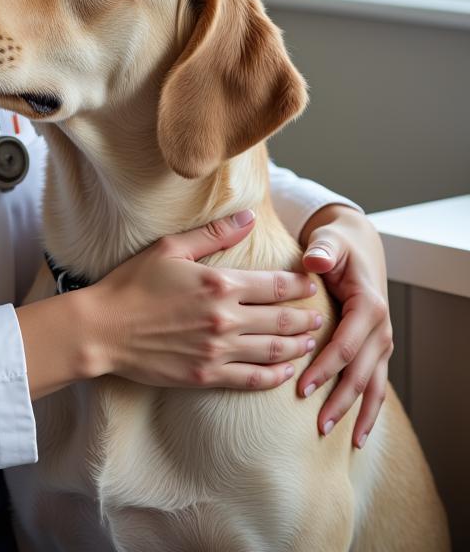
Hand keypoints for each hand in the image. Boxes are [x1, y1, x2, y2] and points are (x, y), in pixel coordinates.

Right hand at [82, 210, 321, 389]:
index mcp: (219, 284)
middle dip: (306, 317)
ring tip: (311, 342)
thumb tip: (249, 218)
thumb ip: (213, 233)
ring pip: (274, 351)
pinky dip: (275, 376)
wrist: (103, 328)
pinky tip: (285, 371)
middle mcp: (225, 319)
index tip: (312, 284)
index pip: (276, 285)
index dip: (301, 285)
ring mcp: (217, 350)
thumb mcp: (169, 248)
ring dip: (298, 346)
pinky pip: (252, 379)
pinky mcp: (206, 375)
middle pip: (282, 320)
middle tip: (319, 316)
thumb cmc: (132, 283)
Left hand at [296, 203, 392, 447]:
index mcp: (367, 305)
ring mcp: (381, 342)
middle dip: (340, 400)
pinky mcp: (376, 349)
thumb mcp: (329, 241)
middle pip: (360, 372)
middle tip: (317, 425)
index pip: (345, 345)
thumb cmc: (338, 245)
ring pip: (373, 385)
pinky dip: (369, 409)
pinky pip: (375, 384)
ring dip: (359, 413)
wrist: (357, 244)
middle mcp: (379, 328)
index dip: (325, 368)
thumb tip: (314, 260)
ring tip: (344, 440)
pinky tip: (359, 434)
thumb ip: (322, 250)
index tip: (301, 388)